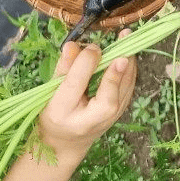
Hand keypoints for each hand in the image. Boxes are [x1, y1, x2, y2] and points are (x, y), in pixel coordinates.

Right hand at [37, 42, 135, 164]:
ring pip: (124, 92)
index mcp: (61, 112)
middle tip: (122, 40)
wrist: (67, 141)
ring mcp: (108, 120)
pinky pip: (128, 89)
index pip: (75, 85)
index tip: (93, 46)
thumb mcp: (49, 91)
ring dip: (128, 64)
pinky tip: (127, 53)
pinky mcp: (120, 113)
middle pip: (107, 97)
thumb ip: (63, 68)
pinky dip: (129, 70)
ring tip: (127, 38)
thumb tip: (73, 44)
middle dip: (115, 70)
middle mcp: (88, 121)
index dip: (86, 64)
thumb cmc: (55, 111)